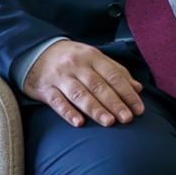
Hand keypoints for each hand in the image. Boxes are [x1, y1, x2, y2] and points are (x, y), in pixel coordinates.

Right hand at [22, 39, 146, 128]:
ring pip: (80, 94)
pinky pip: (58, 102)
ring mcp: (61, 77)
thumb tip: (137, 88)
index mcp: (93, 57)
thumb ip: (115, 72)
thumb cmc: (72, 58)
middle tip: (127, 118)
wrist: (37, 52)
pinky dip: (68, 112)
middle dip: (114, 103)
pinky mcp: (46, 89)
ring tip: (109, 122)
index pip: (114, 76)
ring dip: (96, 109)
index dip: (127, 92)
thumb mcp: (94, 58)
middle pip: (99, 86)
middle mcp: (77, 65)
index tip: (139, 109)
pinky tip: (79, 123)